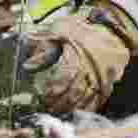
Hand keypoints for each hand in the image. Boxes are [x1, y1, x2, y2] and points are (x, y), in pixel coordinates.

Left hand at [23, 2, 137, 114]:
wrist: (110, 26)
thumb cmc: (82, 28)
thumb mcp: (59, 31)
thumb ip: (43, 49)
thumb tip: (27, 66)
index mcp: (77, 57)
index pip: (62, 81)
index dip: (52, 92)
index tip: (43, 98)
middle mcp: (90, 69)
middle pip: (74, 94)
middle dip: (60, 104)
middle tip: (49, 109)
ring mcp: (102, 77)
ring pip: (86, 99)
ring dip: (72, 108)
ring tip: (60, 112)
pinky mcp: (109, 81)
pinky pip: (99, 99)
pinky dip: (88, 107)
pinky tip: (78, 110)